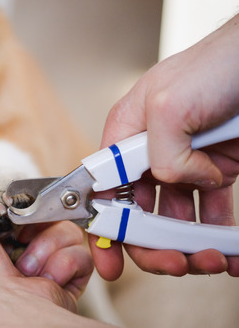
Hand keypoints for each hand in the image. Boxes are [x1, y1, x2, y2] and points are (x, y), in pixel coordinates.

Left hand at [0, 172, 92, 327]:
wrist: (0, 304)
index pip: (11, 203)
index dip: (14, 200)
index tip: (8, 203)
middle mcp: (13, 250)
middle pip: (41, 211)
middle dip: (33, 219)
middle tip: (18, 233)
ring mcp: (42, 265)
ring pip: (63, 228)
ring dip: (46, 244)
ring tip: (27, 265)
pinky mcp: (66, 277)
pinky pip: (79, 252)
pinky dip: (63, 262)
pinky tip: (43, 277)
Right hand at [94, 15, 238, 279]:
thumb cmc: (219, 64)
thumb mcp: (170, 102)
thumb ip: (159, 152)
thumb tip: (175, 182)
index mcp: (126, 133)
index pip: (101, 189)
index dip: (103, 228)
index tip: (110, 262)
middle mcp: (150, 151)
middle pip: (138, 213)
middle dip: (153, 244)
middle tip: (175, 263)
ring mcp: (185, 162)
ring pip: (175, 219)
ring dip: (189, 246)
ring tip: (212, 257)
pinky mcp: (218, 169)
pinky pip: (212, 213)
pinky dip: (219, 236)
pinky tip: (229, 250)